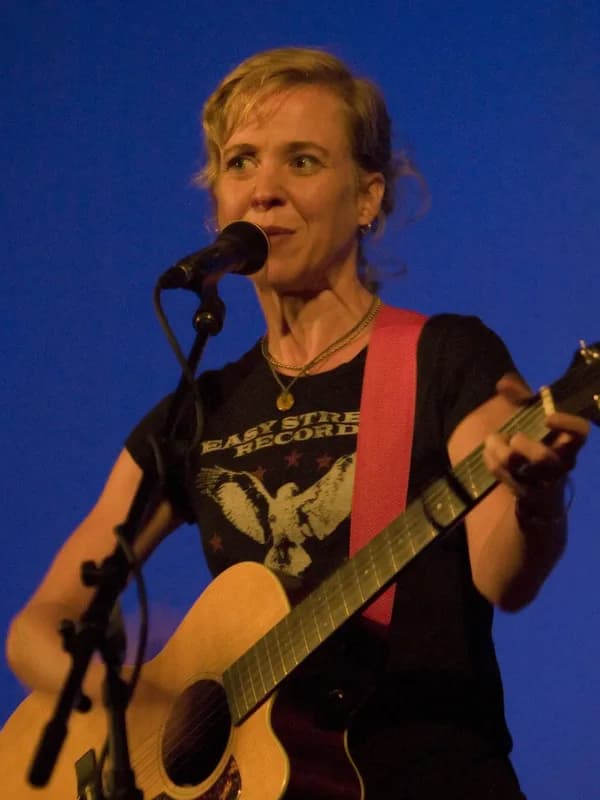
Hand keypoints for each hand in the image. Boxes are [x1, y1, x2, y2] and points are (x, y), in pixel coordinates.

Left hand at [483, 373, 589, 513]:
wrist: (530, 477)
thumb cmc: (533, 438)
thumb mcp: (527, 413)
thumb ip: (518, 395)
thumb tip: (503, 383)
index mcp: (567, 440)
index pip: (581, 432)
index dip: (567, 424)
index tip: (547, 417)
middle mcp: (560, 463)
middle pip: (543, 459)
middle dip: (521, 445)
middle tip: (512, 436)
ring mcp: (544, 482)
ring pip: (522, 471)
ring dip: (501, 453)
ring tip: (491, 441)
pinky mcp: (527, 494)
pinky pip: (509, 481)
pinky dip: (494, 465)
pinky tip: (488, 454)